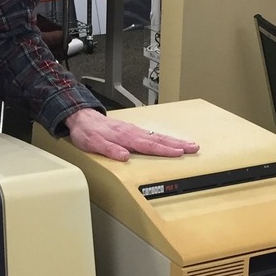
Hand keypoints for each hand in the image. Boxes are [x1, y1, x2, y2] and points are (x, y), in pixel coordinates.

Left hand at [64, 108, 199, 162]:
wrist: (81, 118)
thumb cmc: (88, 132)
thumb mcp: (93, 144)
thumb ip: (109, 150)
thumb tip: (125, 157)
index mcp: (126, 138)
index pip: (150, 146)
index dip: (165, 150)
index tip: (180, 153)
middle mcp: (133, 133)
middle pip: (159, 139)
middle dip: (178, 144)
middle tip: (194, 147)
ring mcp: (134, 131)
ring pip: (158, 136)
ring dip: (174, 141)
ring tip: (188, 144)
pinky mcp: (132, 131)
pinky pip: (152, 135)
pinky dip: (164, 138)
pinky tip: (169, 141)